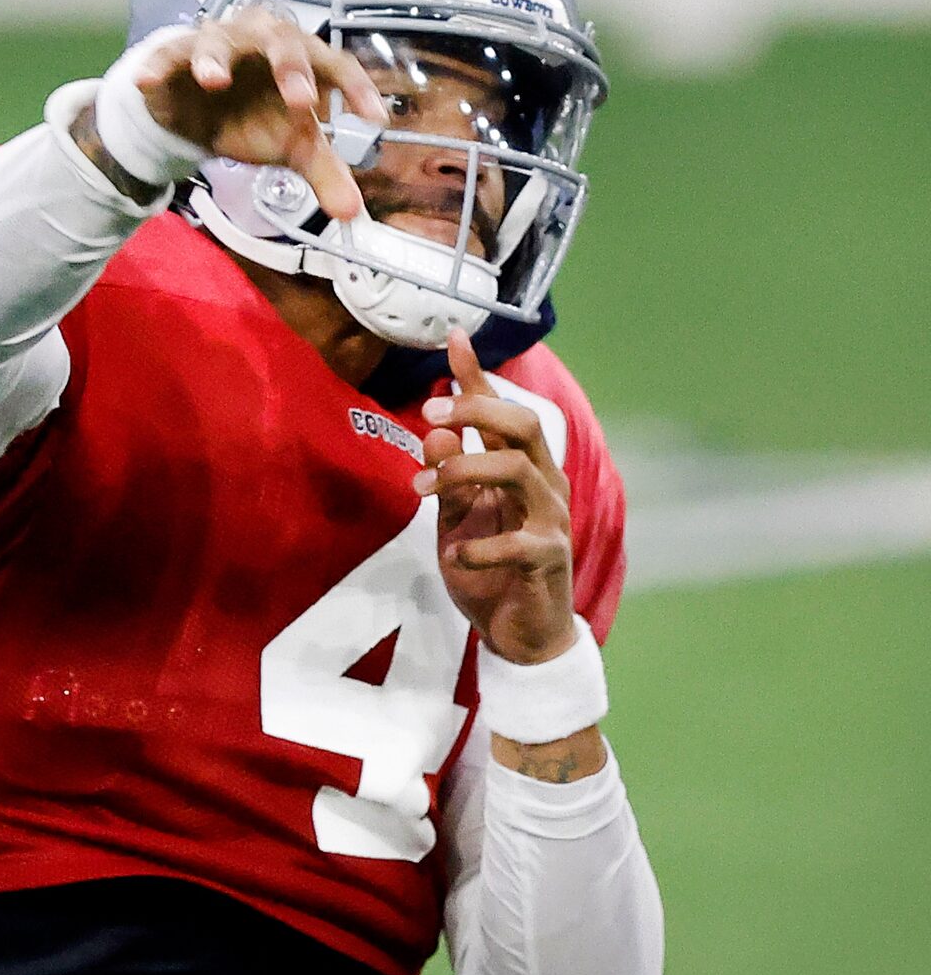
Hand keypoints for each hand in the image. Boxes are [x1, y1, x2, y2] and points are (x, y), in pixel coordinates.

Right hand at [131, 7, 386, 221]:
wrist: (200, 107)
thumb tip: (352, 215)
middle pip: (282, 40)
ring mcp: (219, 41)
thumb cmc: (256, 114)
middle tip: (302, 101)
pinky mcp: (178, 54)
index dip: (357, 88)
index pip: (336, 64)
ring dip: (215, 59)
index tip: (374, 120)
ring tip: (213, 81)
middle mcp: (263, 39)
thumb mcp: (293, 146)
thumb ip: (324, 174)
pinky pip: (168, 55)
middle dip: (291, 67)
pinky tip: (148, 81)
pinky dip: (158, 65)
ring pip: (218, 41)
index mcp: (302, 57)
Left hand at [416, 328, 575, 664]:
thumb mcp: (457, 517)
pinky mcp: (549, 558)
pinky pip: (516, 541)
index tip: (453, 338)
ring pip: (518, 470)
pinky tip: (455, 554)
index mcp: (523, 467)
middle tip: (431, 413)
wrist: (519, 636)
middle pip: (523, 425)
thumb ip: (449, 475)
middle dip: (477, 410)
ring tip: (424, 487)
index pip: (502, 411)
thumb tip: (435, 428)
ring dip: (465, 470)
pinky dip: (477, 545)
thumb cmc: (490, 570)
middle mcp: (544, 483)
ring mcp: (551, 519)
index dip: (478, 375)